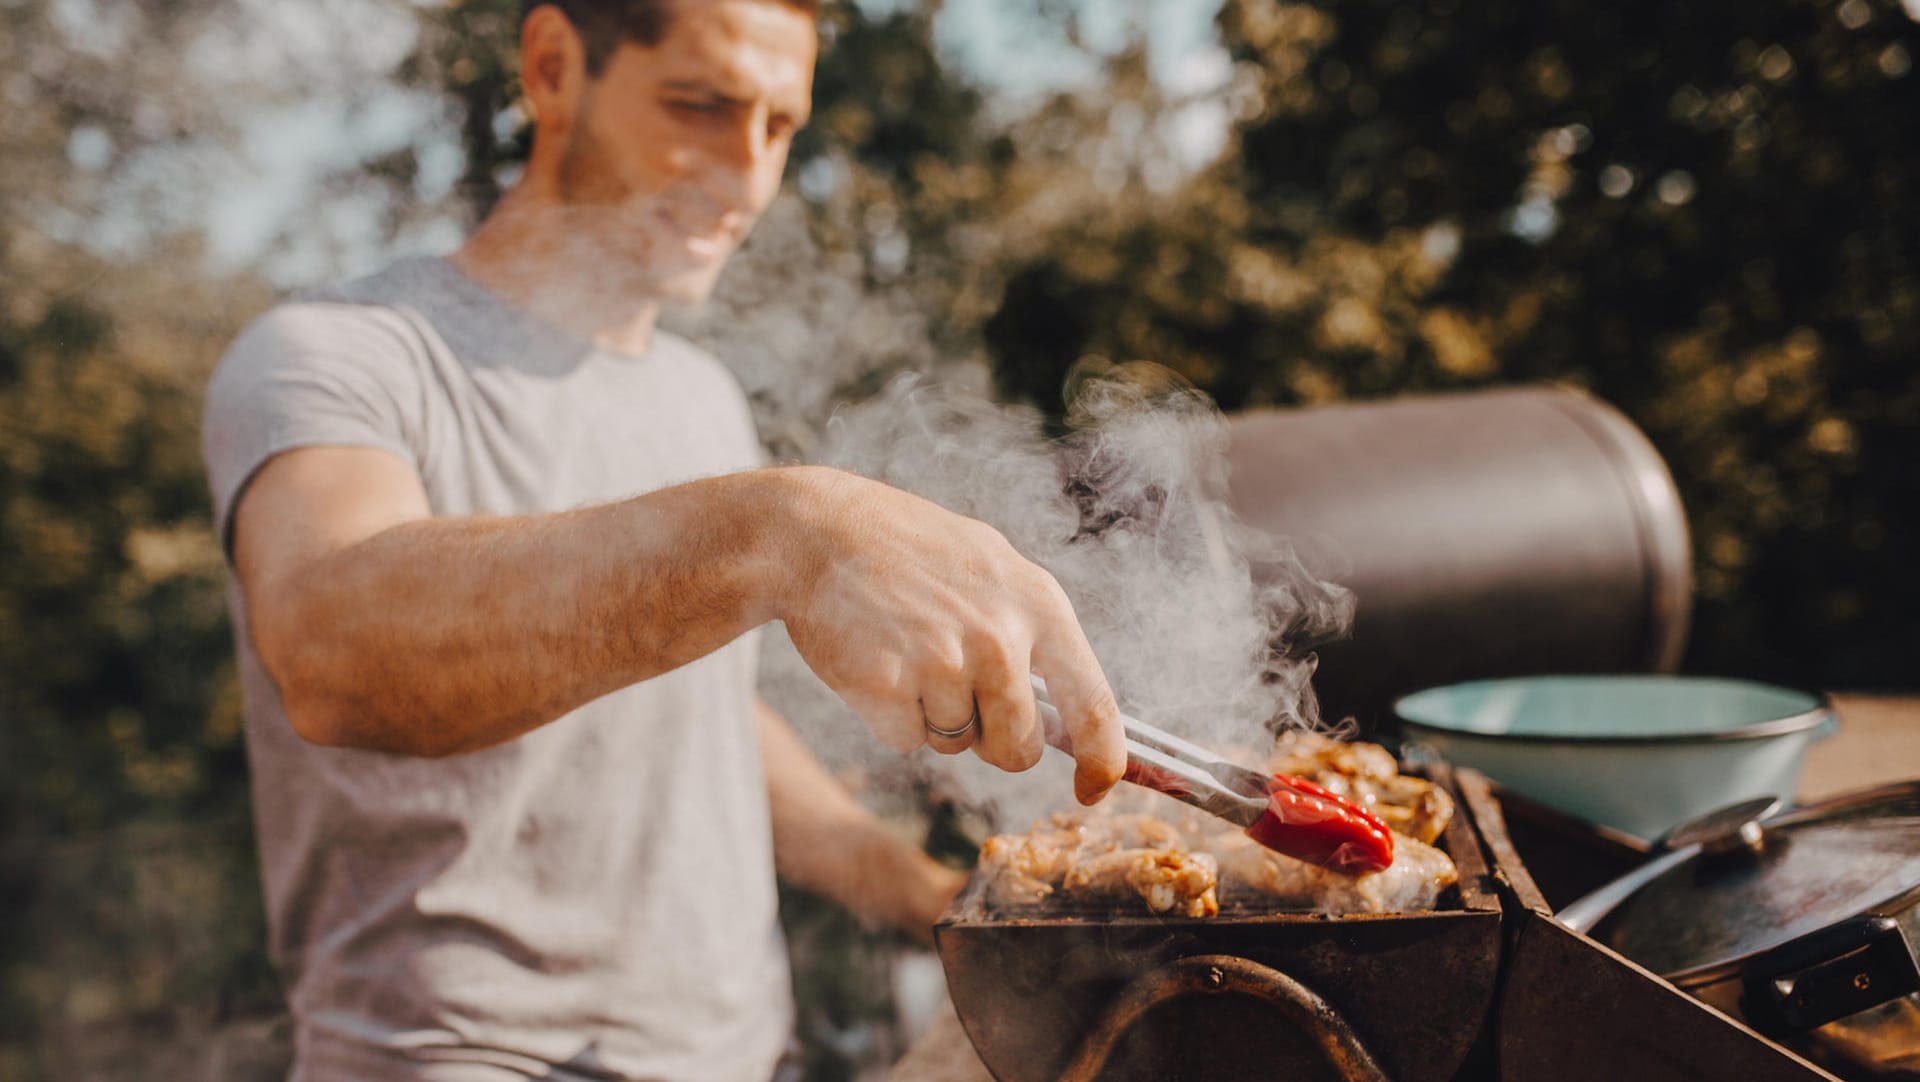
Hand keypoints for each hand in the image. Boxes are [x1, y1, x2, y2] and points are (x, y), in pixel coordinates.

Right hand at [779, 468, 1125, 803]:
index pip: (1095, 706)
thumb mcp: (995, 570)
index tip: (1092, 789)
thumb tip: (1071, 721)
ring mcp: (942, 662)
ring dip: (934, 717)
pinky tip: (877, 660)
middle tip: (956, 685)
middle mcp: (1000, 638)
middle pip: (1018, 749)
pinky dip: (890, 715)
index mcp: (1040, 605)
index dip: (1103, 761)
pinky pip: (905, 739)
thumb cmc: (913, 552)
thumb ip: (1036, 636)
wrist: (821, 531)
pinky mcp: (887, 685)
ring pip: (956, 744)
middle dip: (991, 738)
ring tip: (908, 652)